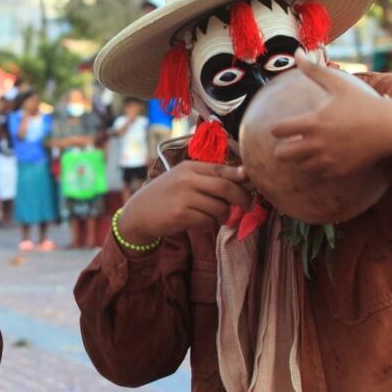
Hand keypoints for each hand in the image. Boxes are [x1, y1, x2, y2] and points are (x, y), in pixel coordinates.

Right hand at [118, 160, 250, 245]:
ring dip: (224, 215)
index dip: (242, 178)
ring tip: (219, 217)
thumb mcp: (183, 180)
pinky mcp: (181, 215)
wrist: (138, 214)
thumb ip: (208, 178)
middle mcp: (187, 179)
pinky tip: (201, 223)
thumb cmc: (166, 197)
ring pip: (219, 207)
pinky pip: (208, 221)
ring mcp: (183, 197)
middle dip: (242, 199)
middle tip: (248, 207)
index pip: (223, 169)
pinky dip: (210, 224)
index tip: (253, 184)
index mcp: (189, 167)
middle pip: (226, 188)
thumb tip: (244, 177)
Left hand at [270, 50, 391, 178]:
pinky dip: (316, 167)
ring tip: (308, 148)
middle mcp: (318, 144)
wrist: (391, 128)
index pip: (277, 130)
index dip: (278, 128)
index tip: (285, 125)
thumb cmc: (362, 103)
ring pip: (298, 166)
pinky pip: (316, 174)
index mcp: (314, 122)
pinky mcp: (338, 172)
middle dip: (282, 148)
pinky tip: (323, 156)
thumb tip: (296, 52)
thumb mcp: (338, 83)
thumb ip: (314, 70)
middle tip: (291, 141)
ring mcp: (328, 160)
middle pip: (281, 154)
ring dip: (299, 158)